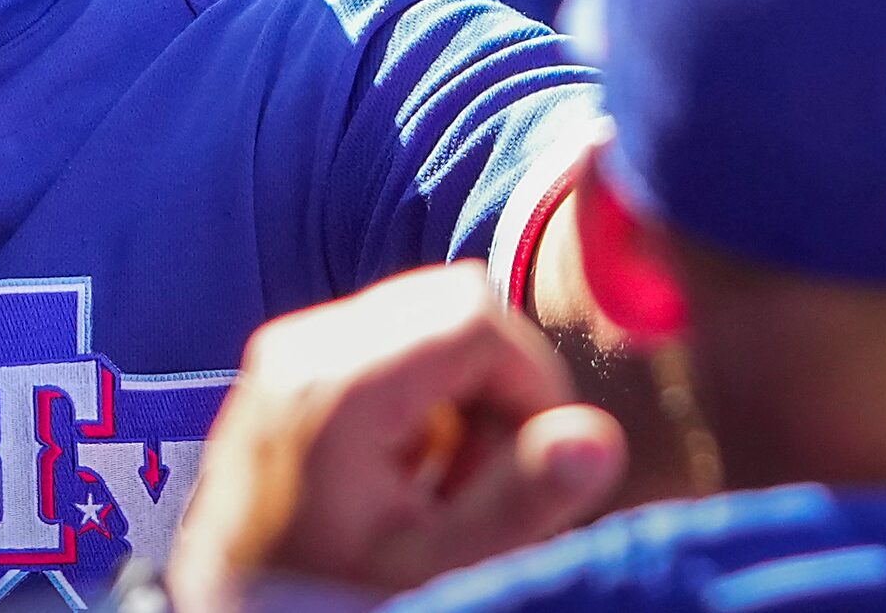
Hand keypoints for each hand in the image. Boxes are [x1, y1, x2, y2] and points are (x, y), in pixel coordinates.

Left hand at [163, 264, 623, 608]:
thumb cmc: (329, 597)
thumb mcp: (435, 569)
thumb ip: (519, 502)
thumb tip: (597, 436)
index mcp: (339, 386)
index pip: (477, 317)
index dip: (531, 382)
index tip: (532, 462)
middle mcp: (304, 344)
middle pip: (452, 302)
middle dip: (496, 385)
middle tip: (479, 479)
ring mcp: (289, 349)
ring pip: (424, 318)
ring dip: (460, 394)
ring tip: (440, 486)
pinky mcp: (287, 365)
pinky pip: (385, 341)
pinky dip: (419, 395)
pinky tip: (406, 473)